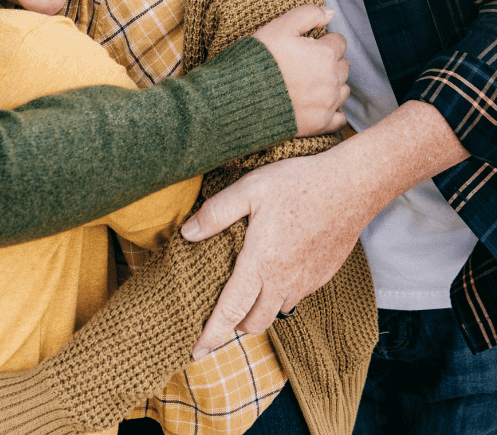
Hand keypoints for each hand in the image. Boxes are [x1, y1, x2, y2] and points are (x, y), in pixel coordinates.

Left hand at [179, 148, 369, 357]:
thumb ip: (216, 213)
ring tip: (244, 293)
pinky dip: (279, 295)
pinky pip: (296, 297)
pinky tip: (274, 273)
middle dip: (234, 325)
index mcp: (260, 264)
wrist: (350, 188)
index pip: (230, 310)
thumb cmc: (297, 185)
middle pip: (254, 322)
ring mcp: (306, 282)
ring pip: (276, 311)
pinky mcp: (322, 276)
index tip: (195, 352)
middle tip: (218, 315)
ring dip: (258, 310)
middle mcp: (283, 281)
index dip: (212, 334)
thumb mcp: (249, 190)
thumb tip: (187, 234)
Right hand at [252, 5, 348, 135]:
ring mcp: (328, 103)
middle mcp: (332, 79)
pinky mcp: (321, 124)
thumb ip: (308, 14)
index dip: (322, 40)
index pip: (339, 41)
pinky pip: (339, 117)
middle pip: (343, 65)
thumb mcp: (279, 27)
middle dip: (329, 62)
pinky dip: (331, 110)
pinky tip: (315, 104)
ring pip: (343, 90)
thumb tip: (330, 12)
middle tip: (304, 63)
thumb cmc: (259, 59)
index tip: (306, 46)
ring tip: (307, 83)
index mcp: (325, 54)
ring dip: (332, 85)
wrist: (241, 96)